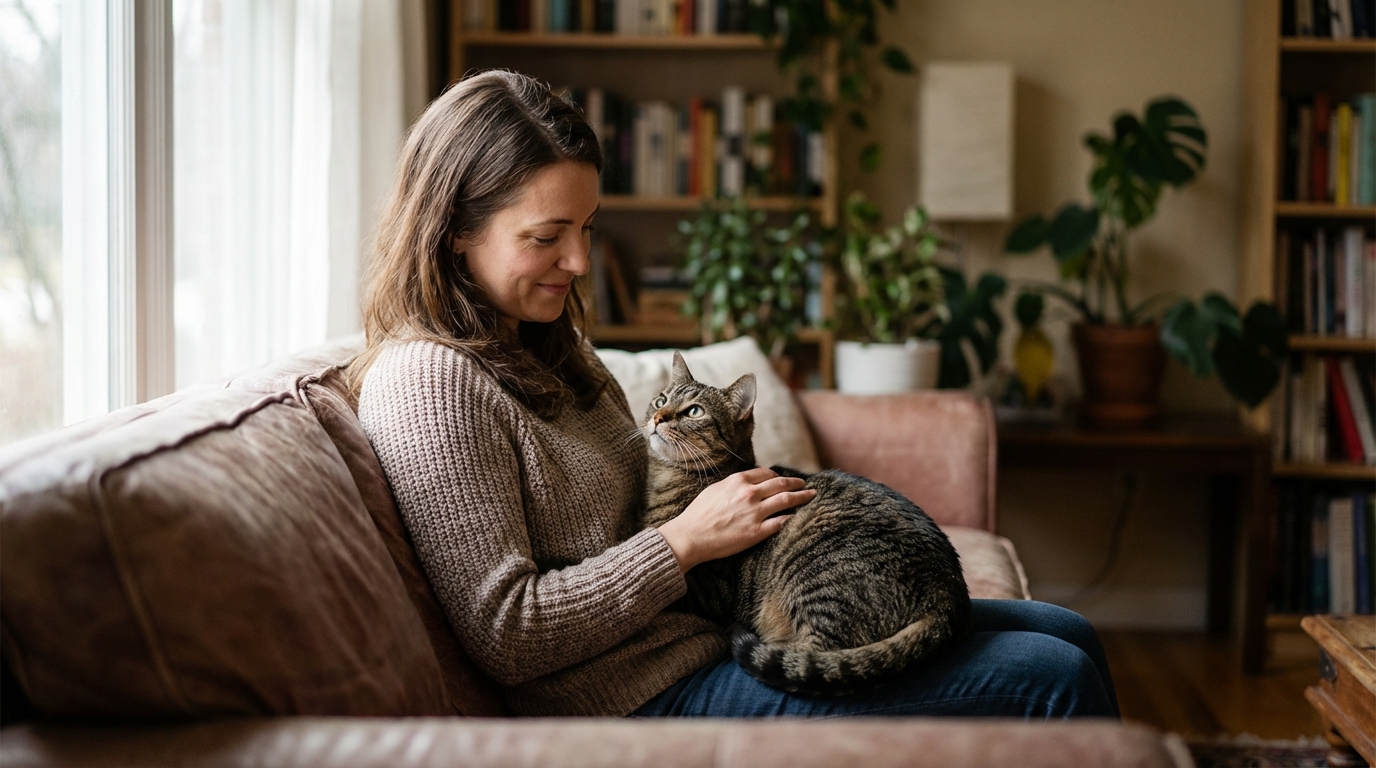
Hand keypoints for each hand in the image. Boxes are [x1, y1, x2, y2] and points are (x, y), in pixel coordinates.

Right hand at [657, 467, 815, 572]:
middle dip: (796, 484)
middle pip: (781, 484)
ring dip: (802, 497)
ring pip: (786, 500)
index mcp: (739, 481)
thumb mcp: (716, 489)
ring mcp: (755, 512)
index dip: (778, 476)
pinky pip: (781, 522)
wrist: (691, 536)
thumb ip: (734, 484)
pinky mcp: (757, 531)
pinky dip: (792, 517)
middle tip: (806, 485)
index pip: (767, 473)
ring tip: (811, 496)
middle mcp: (750, 493)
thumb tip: (748, 481)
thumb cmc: (699, 513)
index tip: (784, 479)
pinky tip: (798, 517)